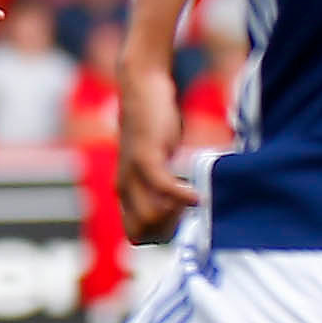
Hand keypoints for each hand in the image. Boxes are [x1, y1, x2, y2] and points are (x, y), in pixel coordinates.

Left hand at [117, 64, 195, 244]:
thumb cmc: (155, 124)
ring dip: (176, 215)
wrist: (143, 87)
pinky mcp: (145, 156)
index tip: (180, 219)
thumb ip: (162, 183)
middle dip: (167, 230)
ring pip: (150, 216)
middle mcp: (123, 186)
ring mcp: (132, 173)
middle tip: (186, 212)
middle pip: (141, 233)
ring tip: (191, 198)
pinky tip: (197, 196)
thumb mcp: (158, 160)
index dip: (160, 234)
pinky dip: (182, 197)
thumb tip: (179, 205)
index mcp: (125, 190)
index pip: (136, 235)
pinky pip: (163, 188)